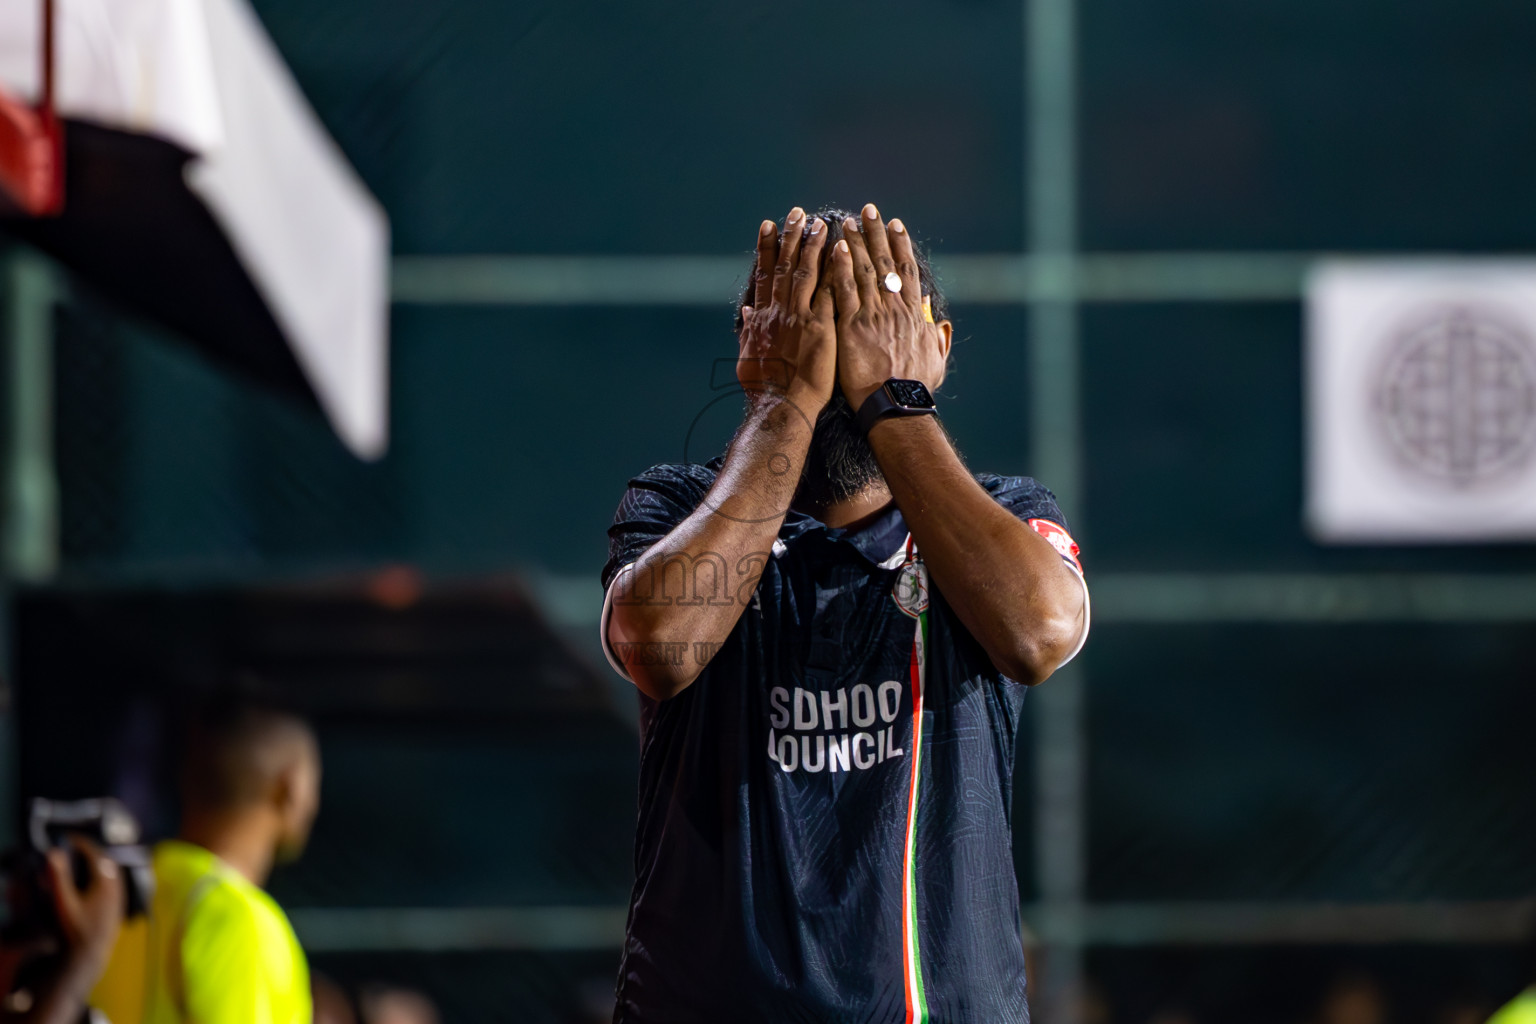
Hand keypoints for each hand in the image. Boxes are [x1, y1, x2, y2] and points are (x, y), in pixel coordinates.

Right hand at [45, 837, 123, 979]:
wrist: (89, 957)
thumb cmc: (75, 931)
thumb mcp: (63, 903)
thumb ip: (59, 878)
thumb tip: (54, 853)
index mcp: (106, 881)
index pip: (95, 853)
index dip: (81, 844)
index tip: (68, 838)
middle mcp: (117, 886)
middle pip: (105, 861)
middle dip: (89, 853)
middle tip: (74, 848)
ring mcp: (120, 897)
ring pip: (110, 872)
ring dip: (96, 865)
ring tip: (80, 861)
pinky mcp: (118, 907)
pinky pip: (113, 884)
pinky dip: (101, 877)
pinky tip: (90, 882)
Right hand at [737, 208, 836, 411]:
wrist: (781, 406)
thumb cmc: (764, 389)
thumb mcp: (747, 357)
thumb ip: (749, 331)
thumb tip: (748, 313)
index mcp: (762, 318)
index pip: (765, 274)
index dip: (767, 248)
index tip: (769, 226)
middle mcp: (778, 311)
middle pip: (784, 265)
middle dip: (790, 236)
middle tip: (796, 213)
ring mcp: (798, 317)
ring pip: (805, 272)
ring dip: (812, 245)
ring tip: (819, 222)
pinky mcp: (819, 327)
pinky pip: (827, 292)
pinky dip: (832, 270)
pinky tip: (840, 252)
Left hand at [828, 204, 949, 410]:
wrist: (896, 405)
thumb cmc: (916, 388)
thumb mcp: (935, 359)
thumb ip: (937, 337)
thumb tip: (938, 321)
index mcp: (914, 314)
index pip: (907, 270)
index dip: (900, 245)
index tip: (896, 224)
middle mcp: (894, 308)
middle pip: (884, 262)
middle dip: (876, 234)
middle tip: (868, 210)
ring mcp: (873, 315)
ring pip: (863, 270)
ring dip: (856, 243)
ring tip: (848, 221)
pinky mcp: (851, 326)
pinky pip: (844, 290)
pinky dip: (841, 267)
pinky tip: (836, 247)